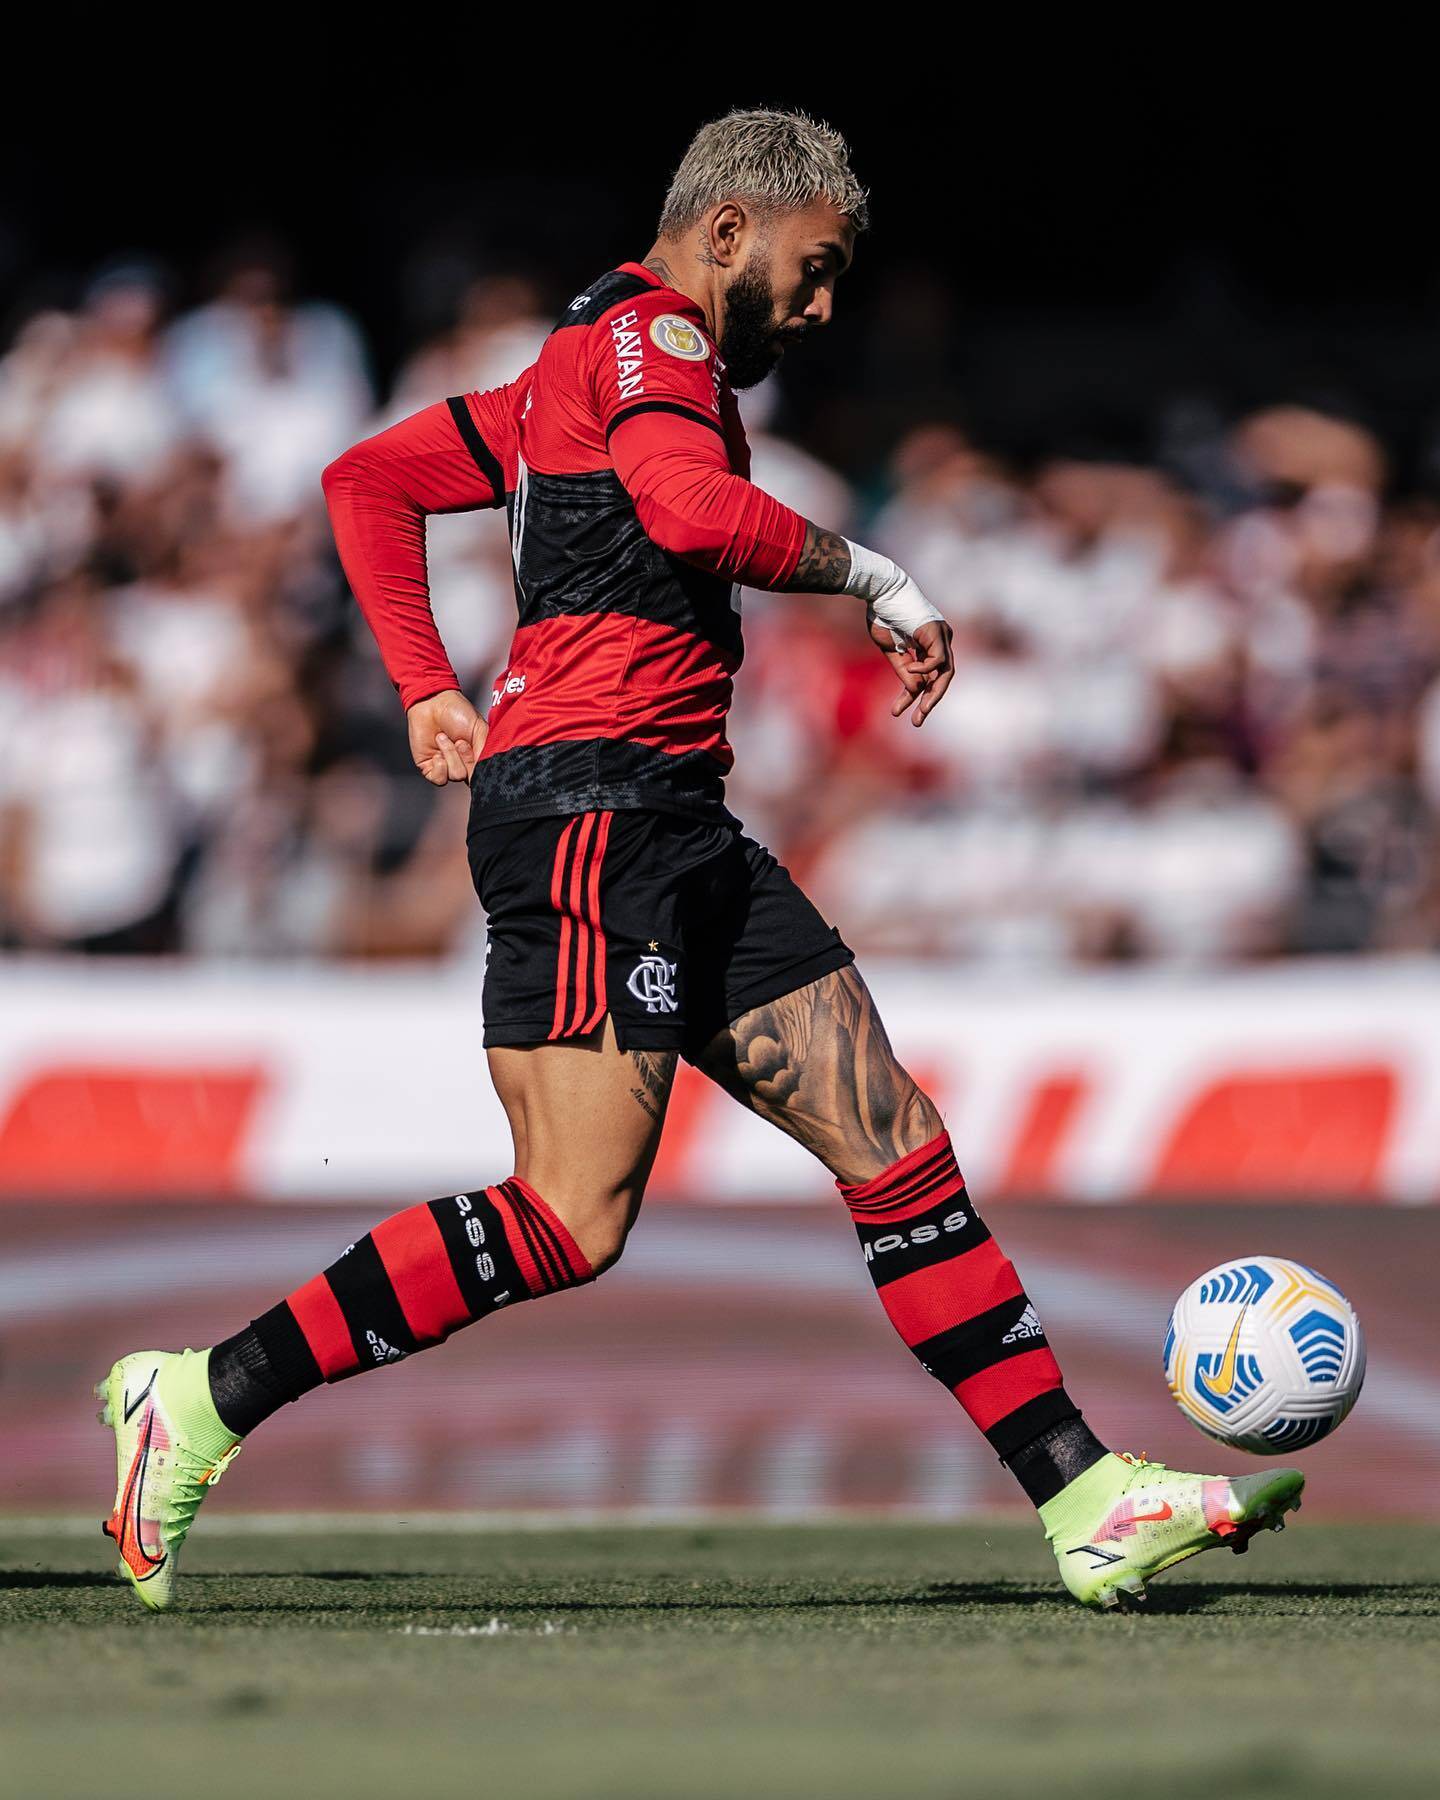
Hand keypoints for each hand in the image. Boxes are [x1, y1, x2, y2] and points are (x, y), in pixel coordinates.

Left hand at [407, 689, 486, 785]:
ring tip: (443, 738)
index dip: (478, 765)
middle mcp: (462, 764)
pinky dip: (439, 767)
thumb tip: (486, 772)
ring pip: (455, 775)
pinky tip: (436, 754)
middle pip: (470, 776)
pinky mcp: (429, 768)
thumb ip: (485, 752)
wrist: (433, 703)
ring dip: (450, 754)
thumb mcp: (480, 731)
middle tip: (459, 740)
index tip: (473, 746)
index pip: (482, 774)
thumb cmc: (458, 713)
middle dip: (465, 757)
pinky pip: (439, 779)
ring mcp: (446, 767)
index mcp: (476, 756)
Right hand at [868, 610, 954, 726]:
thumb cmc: (883, 616)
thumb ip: (905, 670)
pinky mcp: (938, 632)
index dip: (912, 695)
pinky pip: (937, 660)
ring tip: (921, 711)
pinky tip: (910, 670)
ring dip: (932, 694)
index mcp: (930, 645)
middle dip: (930, 701)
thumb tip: (916, 691)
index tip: (896, 711)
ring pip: (945, 673)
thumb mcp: (892, 651)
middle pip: (942, 678)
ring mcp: (942, 636)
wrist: (880, 591)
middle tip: (918, 721)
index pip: (927, 677)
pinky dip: (925, 670)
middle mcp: (940, 641)